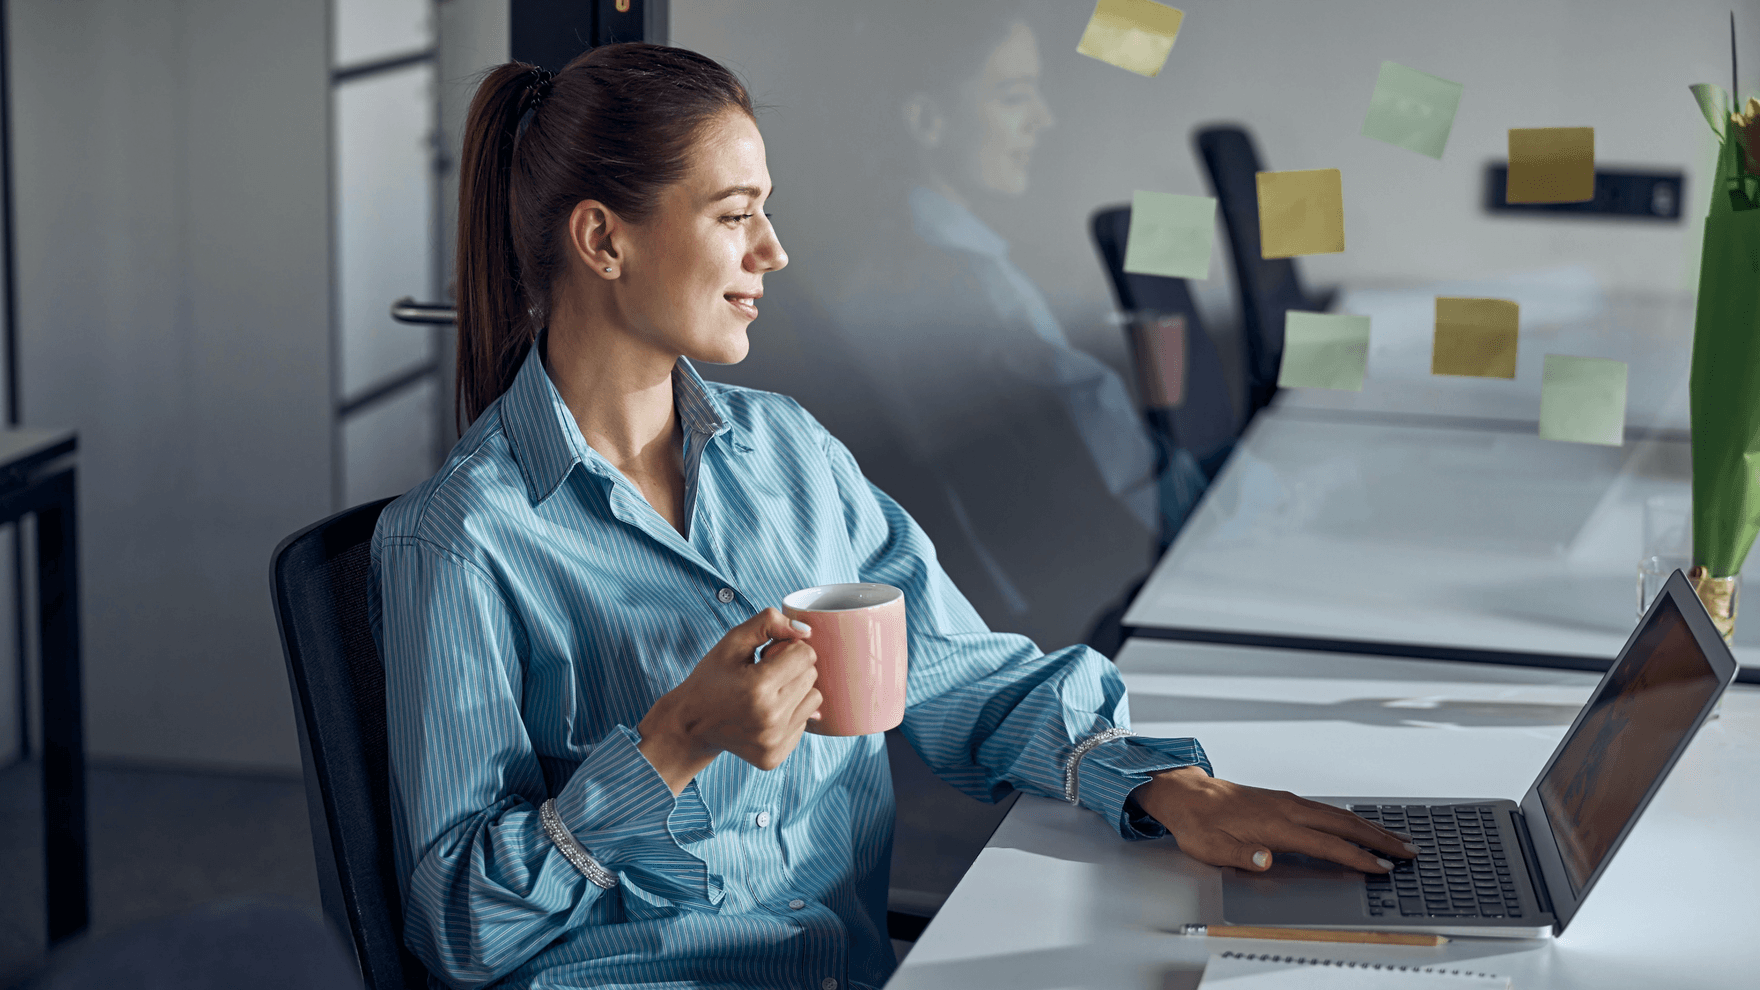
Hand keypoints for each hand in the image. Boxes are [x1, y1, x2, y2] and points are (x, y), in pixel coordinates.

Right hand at [637, 608, 820, 793]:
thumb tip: (805, 630)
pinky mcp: (775, 757)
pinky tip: (764, 715)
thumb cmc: (711, 679)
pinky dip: (790, 714)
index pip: (806, 655)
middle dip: (792, 669)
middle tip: (764, 674)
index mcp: (758, 687)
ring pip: (814, 700)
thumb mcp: (732, 642)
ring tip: (767, 694)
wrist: (690, 725)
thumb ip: (768, 623)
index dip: (788, 649)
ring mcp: (773, 742)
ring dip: (796, 692)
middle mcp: (769, 719)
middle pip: (811, 676)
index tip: (768, 656)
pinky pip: (805, 723)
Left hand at [1130, 766, 1418, 873]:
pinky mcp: (1285, 800)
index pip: (1327, 844)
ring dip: (1371, 826)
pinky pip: (1327, 809)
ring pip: (1339, 814)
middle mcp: (1288, 808)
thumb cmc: (1200, 824)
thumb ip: (1243, 855)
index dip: (1357, 857)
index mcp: (1276, 824)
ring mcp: (1289, 801)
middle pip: (1344, 824)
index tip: (1383, 868)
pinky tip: (1359, 823)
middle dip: (1380, 838)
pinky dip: (1351, 818)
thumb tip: (1266, 859)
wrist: (1187, 795)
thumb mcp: (1213, 848)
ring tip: (1397, 839)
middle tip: (1410, 851)